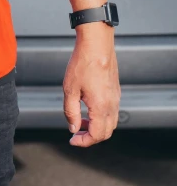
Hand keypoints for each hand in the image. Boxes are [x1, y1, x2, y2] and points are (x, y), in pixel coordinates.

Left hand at [63, 23, 120, 146]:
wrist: (97, 43)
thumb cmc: (82, 63)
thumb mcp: (70, 89)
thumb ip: (71, 112)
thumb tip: (73, 128)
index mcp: (101, 107)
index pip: (97, 135)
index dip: (84, 142)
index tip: (72, 140)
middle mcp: (112, 105)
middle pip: (106, 133)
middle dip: (91, 137)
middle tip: (76, 133)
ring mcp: (116, 97)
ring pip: (111, 123)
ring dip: (96, 127)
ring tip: (80, 120)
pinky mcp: (116, 90)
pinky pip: (112, 111)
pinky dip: (101, 116)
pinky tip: (88, 107)